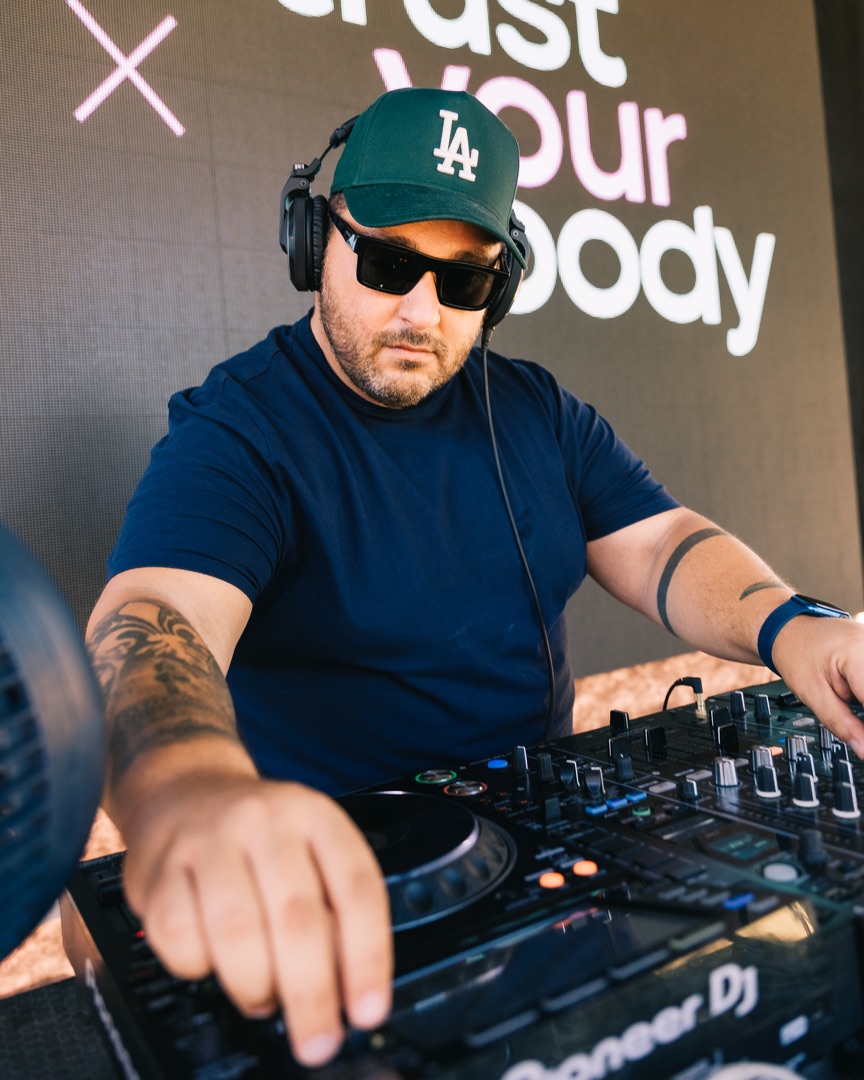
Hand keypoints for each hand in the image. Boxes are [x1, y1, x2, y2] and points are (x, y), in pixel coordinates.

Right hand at [120, 771, 391, 1067]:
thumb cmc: (258, 837)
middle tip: (318, 1041)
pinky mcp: (158, 868)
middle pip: (298, 917)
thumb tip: (347, 986)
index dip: (368, 957)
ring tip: (262, 999)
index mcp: (316, 815)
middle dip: (312, 994)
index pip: (356, 888)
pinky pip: (179, 938)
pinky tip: (211, 959)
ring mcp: (208, 840)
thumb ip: (333, 907)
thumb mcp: (311, 850)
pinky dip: (199, 967)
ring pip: (238, 933)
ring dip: (255, 986)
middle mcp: (265, 821)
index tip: (368, 1010)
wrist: (185, 792)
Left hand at [772, 613, 863, 755]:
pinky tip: (853, 696)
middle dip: (861, 713)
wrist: (789, 629)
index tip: (862, 741)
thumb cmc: (795, 654)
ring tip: (840, 696)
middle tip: (846, 715)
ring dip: (861, 702)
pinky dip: (862, 694)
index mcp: (858, 653)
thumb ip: (840, 722)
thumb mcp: (812, 693)